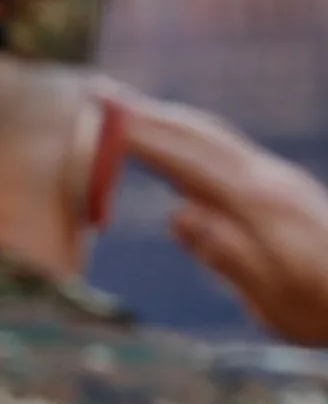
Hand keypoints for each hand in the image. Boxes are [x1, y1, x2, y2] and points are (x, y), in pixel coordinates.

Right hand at [97, 78, 327, 344]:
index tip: (99, 118)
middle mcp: (267, 182)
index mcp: (258, 207)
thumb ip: (228, 255)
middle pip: (198, 136)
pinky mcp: (280, 189)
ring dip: (168, 118)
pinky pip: (223, 150)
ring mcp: (276, 181)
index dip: (141, 138)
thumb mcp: (273, 301)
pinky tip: (175, 140)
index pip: (186, 162)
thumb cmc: (325, 310)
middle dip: (148, 113)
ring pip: (213, 137)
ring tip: (126, 107)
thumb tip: (177, 215)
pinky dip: (189, 135)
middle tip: (99, 92)